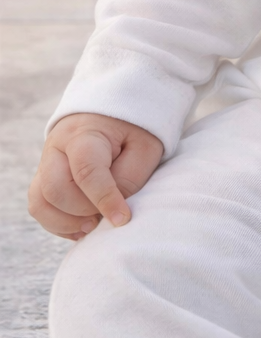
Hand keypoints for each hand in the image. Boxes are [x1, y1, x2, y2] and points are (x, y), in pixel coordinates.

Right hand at [28, 113, 162, 240]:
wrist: (112, 112)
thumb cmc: (131, 132)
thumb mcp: (143, 148)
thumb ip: (128, 178)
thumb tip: (109, 211)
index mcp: (85, 133)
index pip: (86, 171)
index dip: (105, 199)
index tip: (123, 218)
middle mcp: (57, 147)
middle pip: (55, 190)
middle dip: (84, 211)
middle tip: (107, 214)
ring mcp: (45, 163)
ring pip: (40, 203)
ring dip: (68, 222)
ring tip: (95, 222)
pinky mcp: (43, 178)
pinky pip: (40, 209)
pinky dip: (59, 224)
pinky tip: (83, 225)